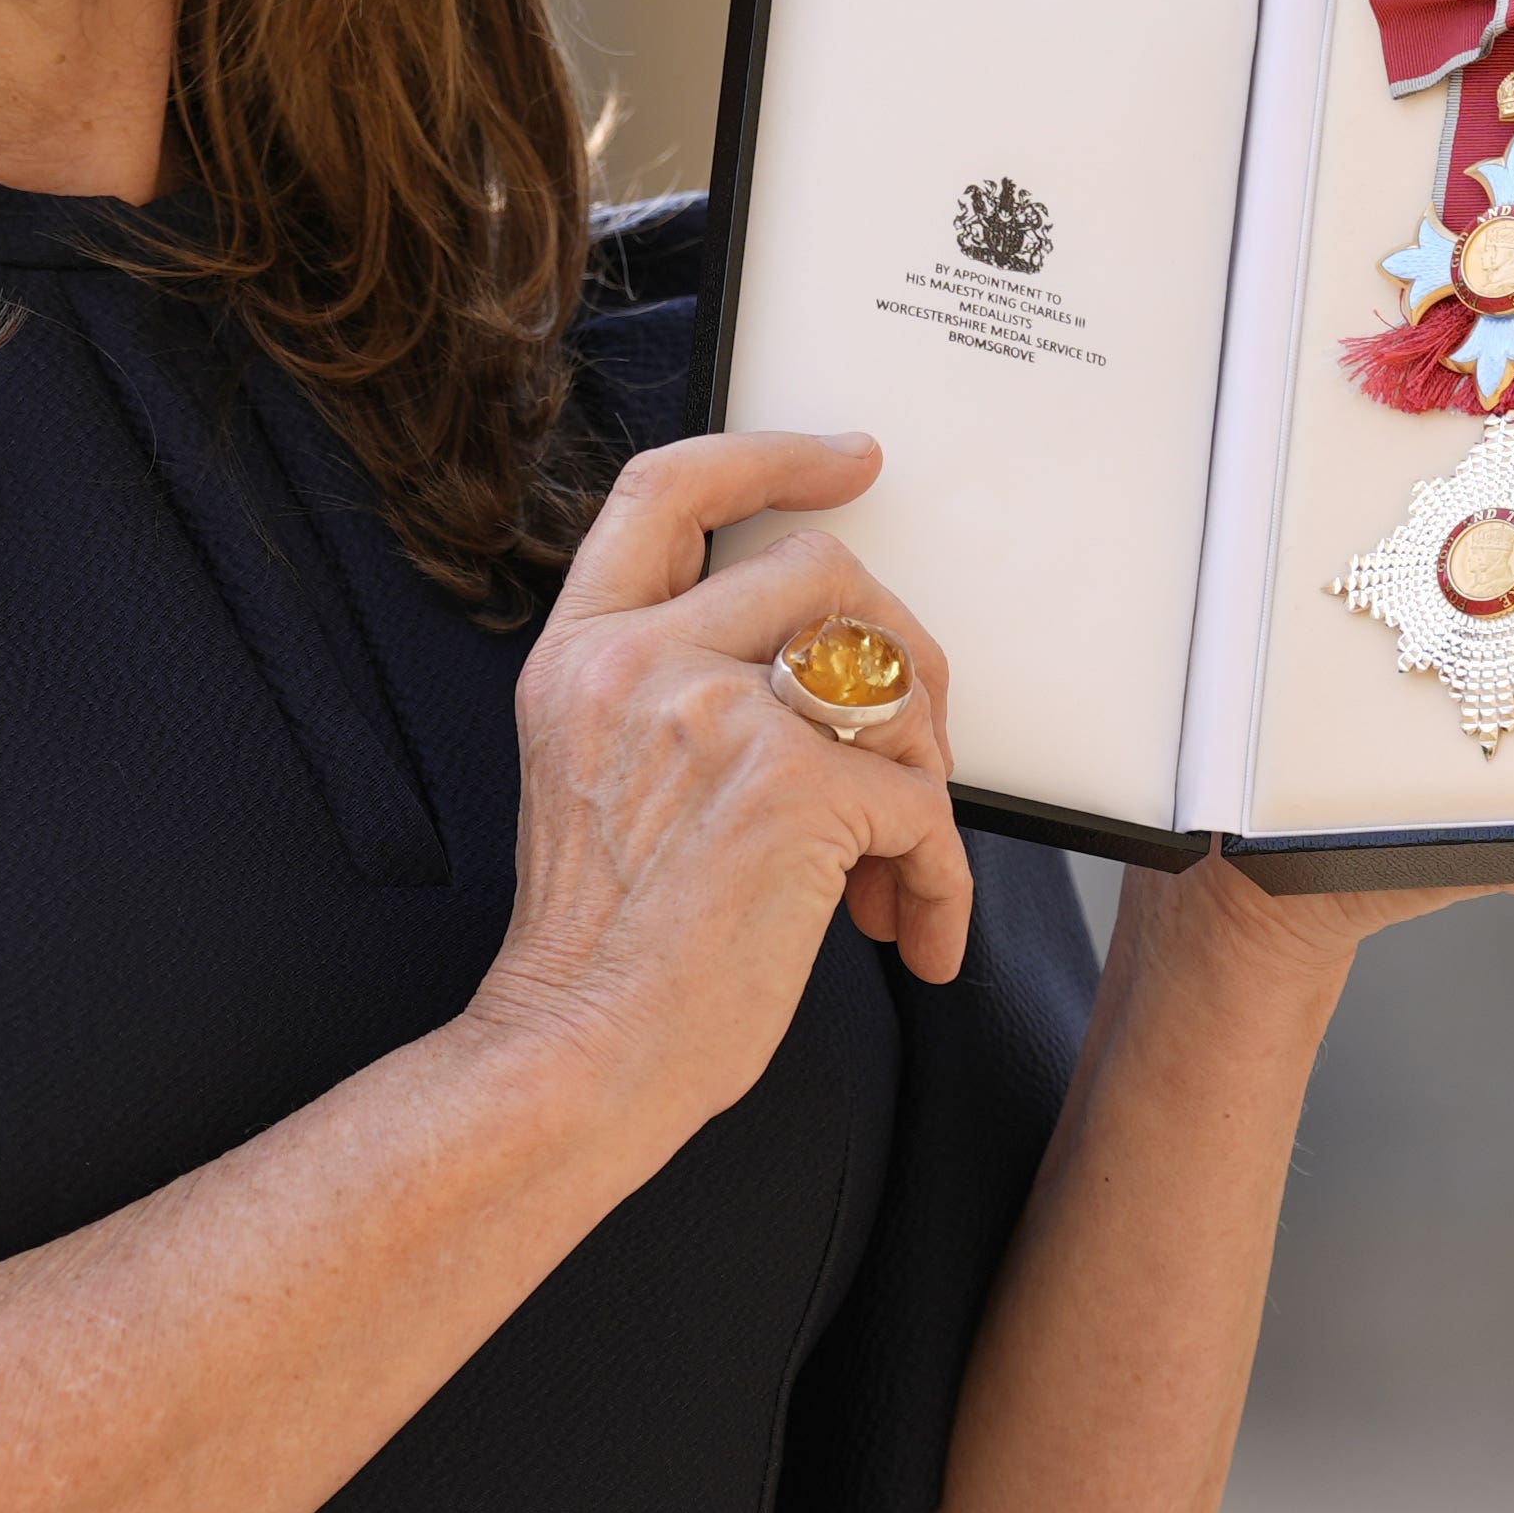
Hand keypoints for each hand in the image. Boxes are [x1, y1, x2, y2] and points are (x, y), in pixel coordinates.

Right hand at [478, 430, 977, 1141]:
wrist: (574, 1057)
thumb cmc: (603, 952)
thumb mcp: (597, 775)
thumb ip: (675, 693)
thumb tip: (835, 668)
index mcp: (582, 652)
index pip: (667, 490)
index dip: (770, 455)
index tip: (852, 459)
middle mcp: (638, 661)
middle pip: (822, 570)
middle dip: (902, 655)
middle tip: (916, 750)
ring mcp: (711, 714)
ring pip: (888, 677)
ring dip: (925, 775)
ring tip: (893, 866)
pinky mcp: (789, 788)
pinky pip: (923, 804)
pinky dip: (939, 880)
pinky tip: (910, 936)